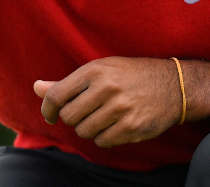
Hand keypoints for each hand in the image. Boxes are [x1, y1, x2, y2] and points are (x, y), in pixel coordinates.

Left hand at [34, 57, 182, 147]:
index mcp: (95, 70)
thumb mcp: (101, 69)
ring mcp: (119, 109)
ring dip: (89, 128)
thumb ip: (67, 82)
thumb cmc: (131, 74)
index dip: (46, 108)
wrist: (173, 84)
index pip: (56, 95)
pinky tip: (114, 125)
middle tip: (85, 112)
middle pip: (68, 117)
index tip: (48, 114)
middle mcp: (106, 88)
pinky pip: (102, 141)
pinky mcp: (131, 127)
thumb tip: (36, 88)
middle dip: (73, 118)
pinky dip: (104, 137)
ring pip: (84, 131)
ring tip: (102, 116)